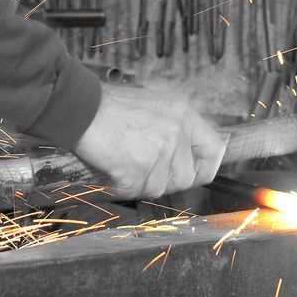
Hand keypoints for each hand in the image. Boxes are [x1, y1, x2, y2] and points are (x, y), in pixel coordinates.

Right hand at [72, 81, 225, 199]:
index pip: (214, 151)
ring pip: (159, 188)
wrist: (81, 108)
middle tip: (144, 167)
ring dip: (141, 182)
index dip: (204, 167)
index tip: (192, 172)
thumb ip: (176, 128)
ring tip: (125, 161)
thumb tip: (189, 154)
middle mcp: (176, 132)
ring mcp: (158, 151)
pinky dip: (123, 185)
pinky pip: (136, 191)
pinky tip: (114, 167)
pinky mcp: (138, 167)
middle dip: (165, 180)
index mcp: (184, 115)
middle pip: (186, 178)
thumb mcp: (157, 106)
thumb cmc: (113, 107)